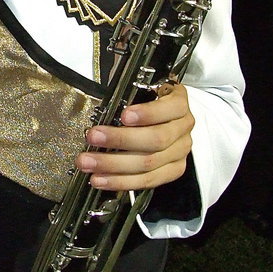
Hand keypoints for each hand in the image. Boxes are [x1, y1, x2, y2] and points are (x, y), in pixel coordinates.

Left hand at [76, 82, 193, 190]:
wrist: (163, 119)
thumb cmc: (148, 102)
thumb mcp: (141, 90)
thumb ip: (128, 97)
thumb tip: (101, 107)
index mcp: (179, 103)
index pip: (170, 109)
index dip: (147, 113)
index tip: (124, 116)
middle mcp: (183, 127)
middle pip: (156, 139)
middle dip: (120, 139)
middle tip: (93, 137)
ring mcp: (180, 151)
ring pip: (149, 163)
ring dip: (113, 164)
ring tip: (89, 162)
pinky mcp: (173, 170)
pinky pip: (148, 180)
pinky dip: (121, 181)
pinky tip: (102, 178)